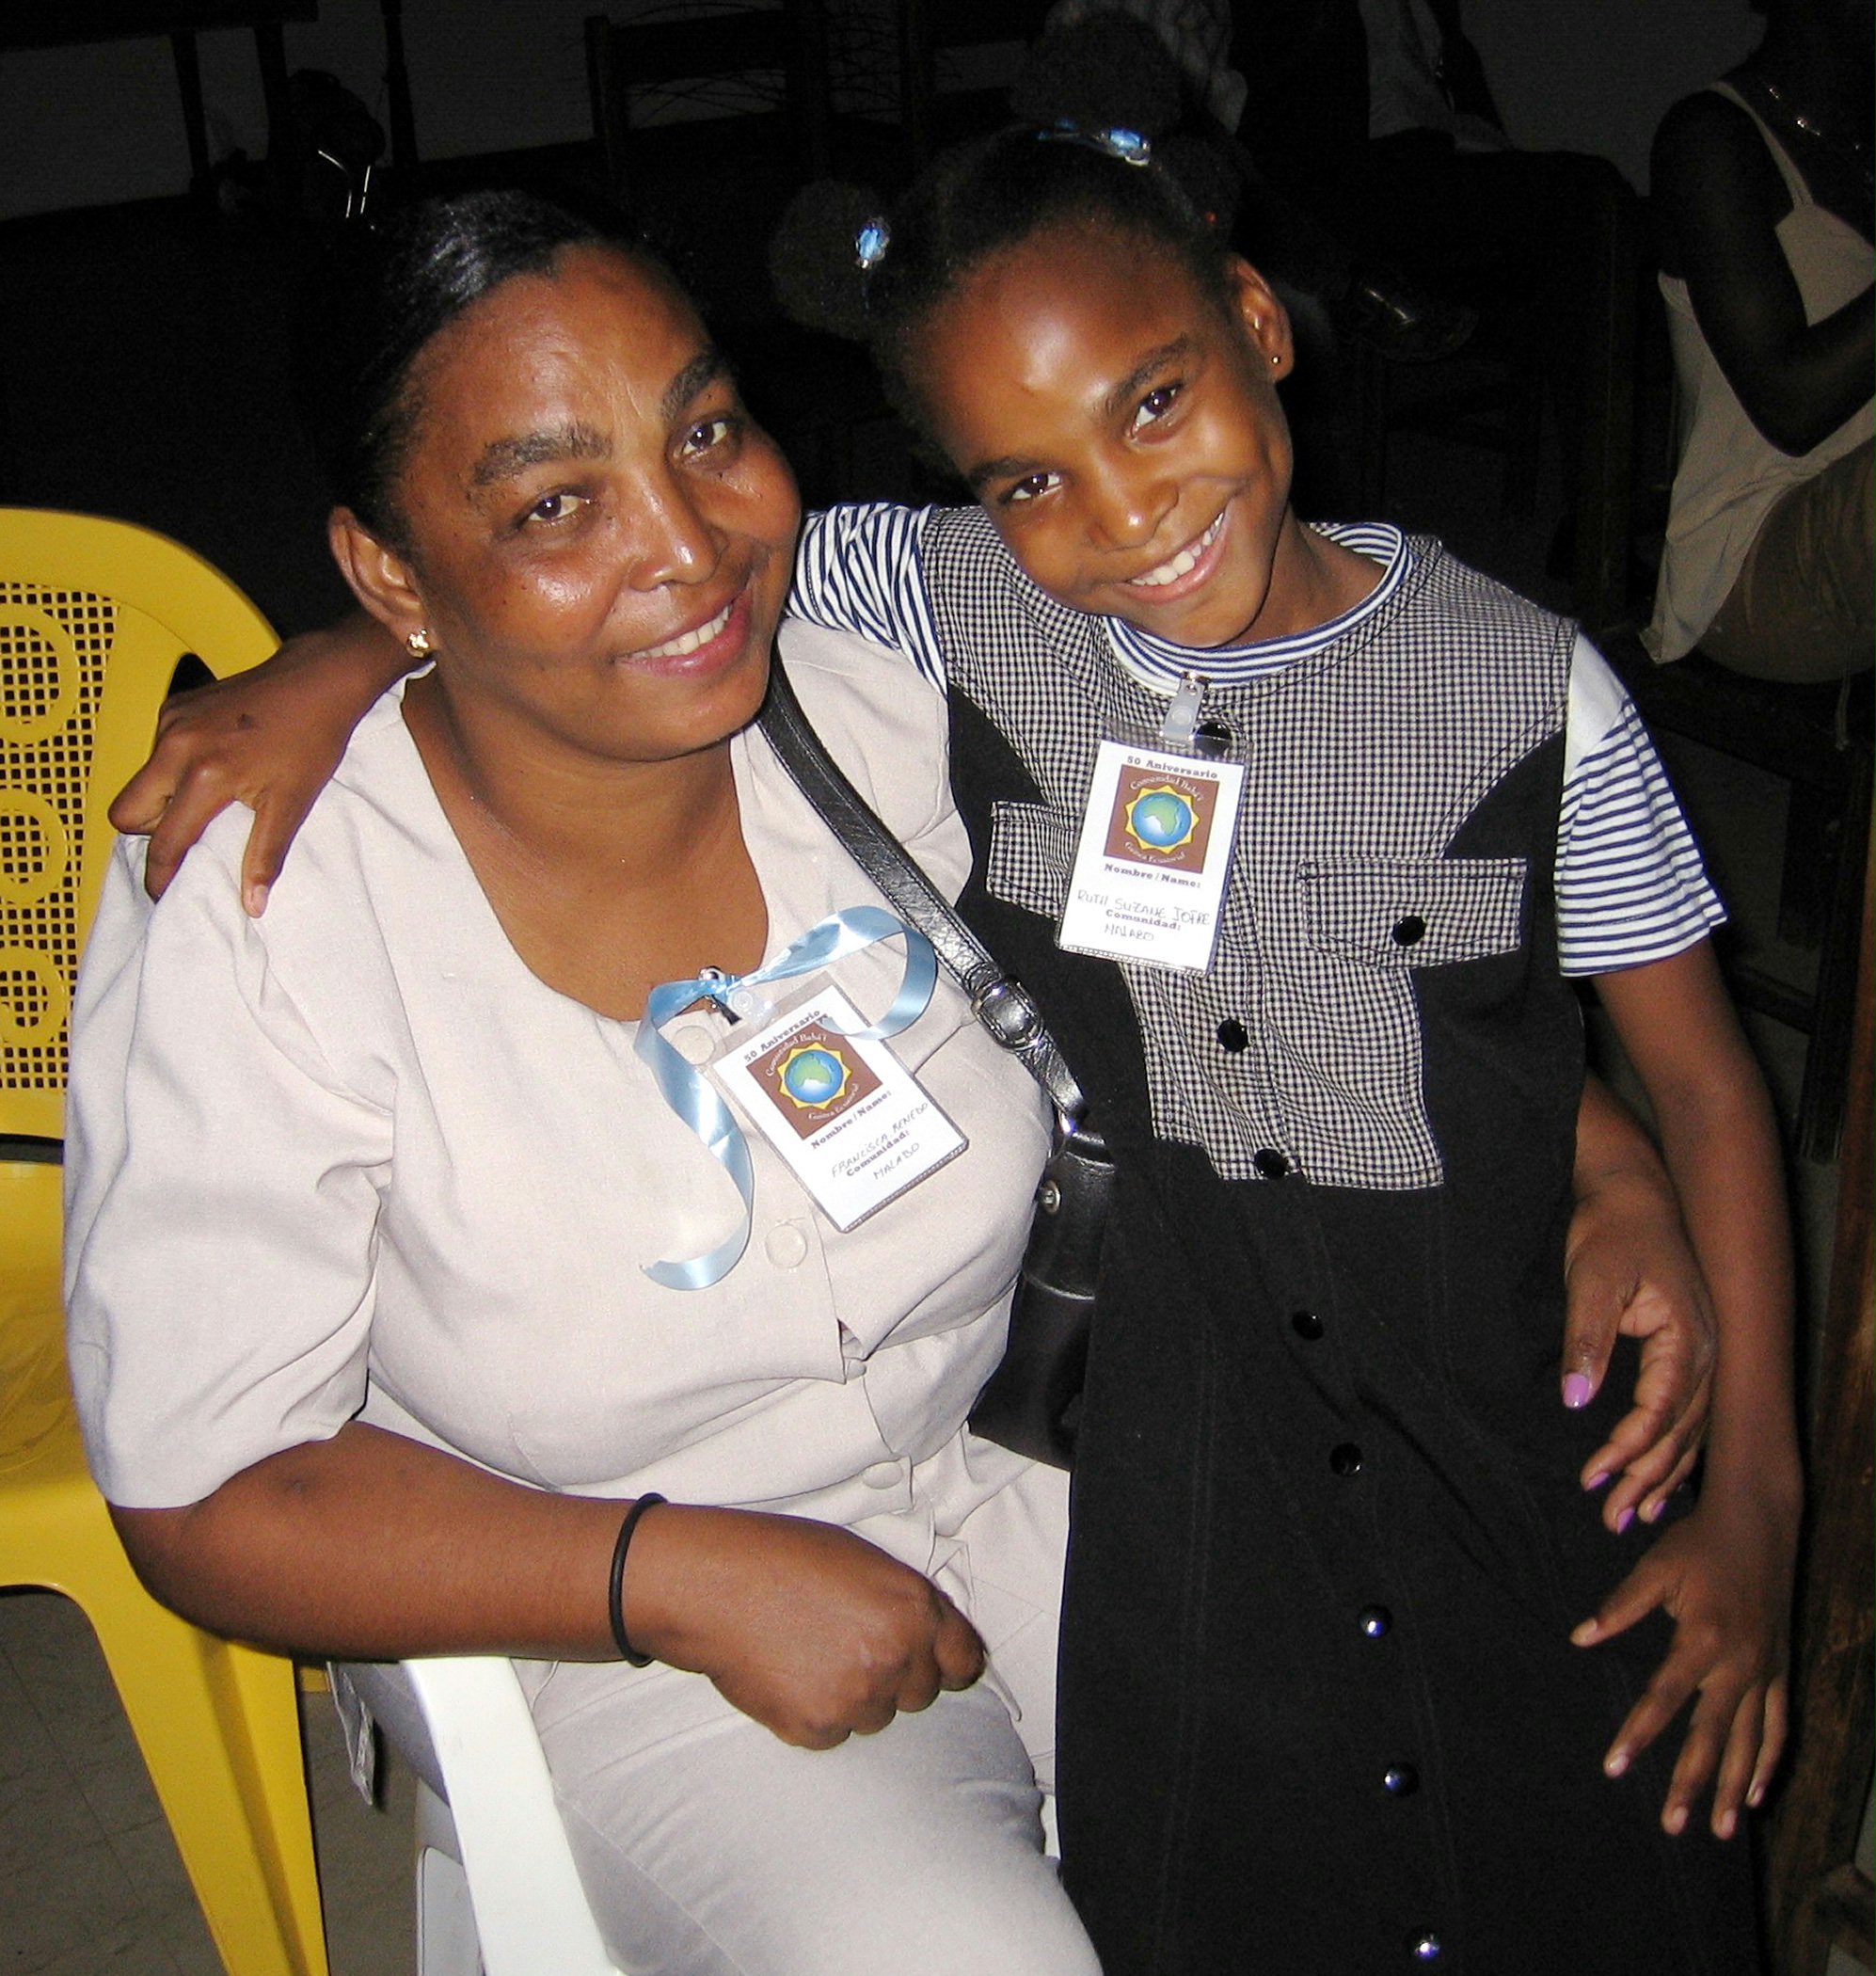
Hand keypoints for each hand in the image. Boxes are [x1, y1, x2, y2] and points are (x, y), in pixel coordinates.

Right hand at [108, 615, 398, 913]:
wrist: (319, 679)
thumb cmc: (312, 740)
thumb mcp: (292, 803)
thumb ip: (265, 855)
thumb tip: (252, 905)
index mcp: (205, 775)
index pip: (165, 840)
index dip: (161, 875)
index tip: (165, 893)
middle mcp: (177, 746)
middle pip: (126, 811)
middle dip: (150, 834)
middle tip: (186, 842)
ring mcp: (172, 720)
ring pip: (140, 780)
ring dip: (162, 800)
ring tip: (206, 806)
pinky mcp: (175, 705)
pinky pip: (156, 751)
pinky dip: (172, 769)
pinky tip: (211, 769)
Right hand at [625, 1506, 984, 1748]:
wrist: (714, 1586)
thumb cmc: (783, 1559)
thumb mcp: (863, 1560)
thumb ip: (906, 1602)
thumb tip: (929, 1637)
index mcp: (913, 1607)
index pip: (964, 1660)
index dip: (950, 1663)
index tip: (937, 1666)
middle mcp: (895, 1656)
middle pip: (922, 1694)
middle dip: (896, 1677)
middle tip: (849, 1647)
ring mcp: (857, 1698)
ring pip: (876, 1717)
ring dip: (854, 1697)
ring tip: (811, 1655)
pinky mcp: (818, 1728)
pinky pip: (834, 1734)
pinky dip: (816, 1714)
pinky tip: (789, 1675)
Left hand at [1563, 1164, 1716, 1532]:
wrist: (1632, 1197)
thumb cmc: (1610, 1234)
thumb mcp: (1590, 1281)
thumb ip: (1585, 1340)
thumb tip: (1575, 1400)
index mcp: (1687, 1337)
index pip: (1660, 1410)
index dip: (1627, 1447)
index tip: (1593, 1476)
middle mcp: (1707, 1353)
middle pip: (1680, 1432)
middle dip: (1645, 1477)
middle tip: (1609, 1519)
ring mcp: (1705, 1356)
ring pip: (1689, 1432)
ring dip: (1661, 1475)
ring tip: (1632, 1516)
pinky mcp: (1690, 1355)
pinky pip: (1689, 1417)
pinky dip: (1674, 1453)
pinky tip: (1656, 1483)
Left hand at [1571, 1488, 1793, 1838]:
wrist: (1759, 1525)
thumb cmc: (1698, 1544)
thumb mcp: (1655, 1569)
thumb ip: (1620, 1607)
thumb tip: (1580, 1637)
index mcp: (1702, 1639)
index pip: (1662, 1698)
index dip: (1637, 1734)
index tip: (1614, 1767)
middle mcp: (1738, 1664)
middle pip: (1710, 1736)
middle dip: (1690, 1783)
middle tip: (1671, 1824)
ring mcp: (1764, 1671)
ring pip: (1748, 1742)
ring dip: (1732, 1787)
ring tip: (1717, 1829)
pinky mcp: (1780, 1669)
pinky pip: (1778, 1725)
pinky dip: (1768, 1761)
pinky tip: (1754, 1792)